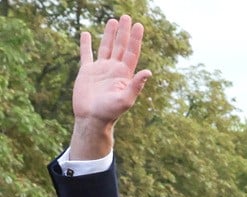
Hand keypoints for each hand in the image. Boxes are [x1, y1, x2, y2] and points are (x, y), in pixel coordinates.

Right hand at [71, 16, 152, 157]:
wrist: (92, 118)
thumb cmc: (110, 112)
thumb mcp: (126, 99)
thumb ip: (136, 85)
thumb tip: (149, 71)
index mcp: (124, 74)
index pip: (132, 52)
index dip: (136, 39)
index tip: (139, 25)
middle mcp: (114, 69)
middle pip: (121, 46)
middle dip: (124, 32)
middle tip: (127, 17)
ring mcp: (100, 69)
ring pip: (106, 47)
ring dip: (109, 34)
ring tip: (113, 21)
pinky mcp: (87, 71)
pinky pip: (86, 54)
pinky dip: (86, 44)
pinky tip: (87, 34)